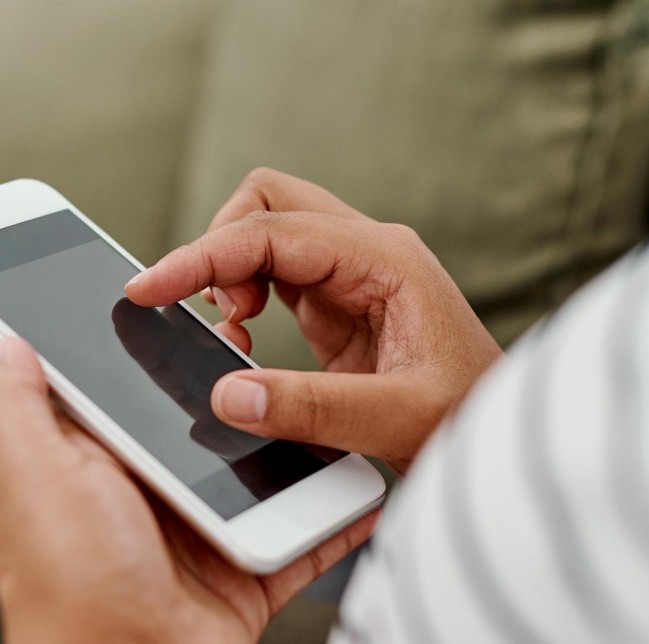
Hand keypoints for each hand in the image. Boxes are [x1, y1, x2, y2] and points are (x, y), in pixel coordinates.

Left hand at [0, 337, 377, 643]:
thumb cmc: (69, 580)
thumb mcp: (28, 469)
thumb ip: (14, 403)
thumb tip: (8, 348)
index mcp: (85, 471)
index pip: (120, 399)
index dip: (150, 361)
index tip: (189, 322)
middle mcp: (137, 504)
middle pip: (196, 434)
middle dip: (234, 403)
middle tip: (268, 364)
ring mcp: (192, 543)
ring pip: (253, 481)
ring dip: (289, 454)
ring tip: (323, 414)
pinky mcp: (238, 579)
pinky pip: (294, 540)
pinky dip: (327, 518)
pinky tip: (350, 490)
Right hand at [126, 168, 501, 472]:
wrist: (499, 437)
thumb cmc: (470, 420)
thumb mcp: (396, 420)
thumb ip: (310, 409)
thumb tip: (226, 396)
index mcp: (387, 259)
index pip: (273, 231)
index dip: (202, 256)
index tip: (149, 288)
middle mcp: (368, 252)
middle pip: (268, 203)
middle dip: (219, 248)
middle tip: (216, 317)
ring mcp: (353, 274)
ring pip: (267, 233)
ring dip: (231, 274)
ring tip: (233, 334)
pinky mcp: (339, 303)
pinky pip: (274, 275)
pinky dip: (244, 297)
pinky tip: (244, 343)